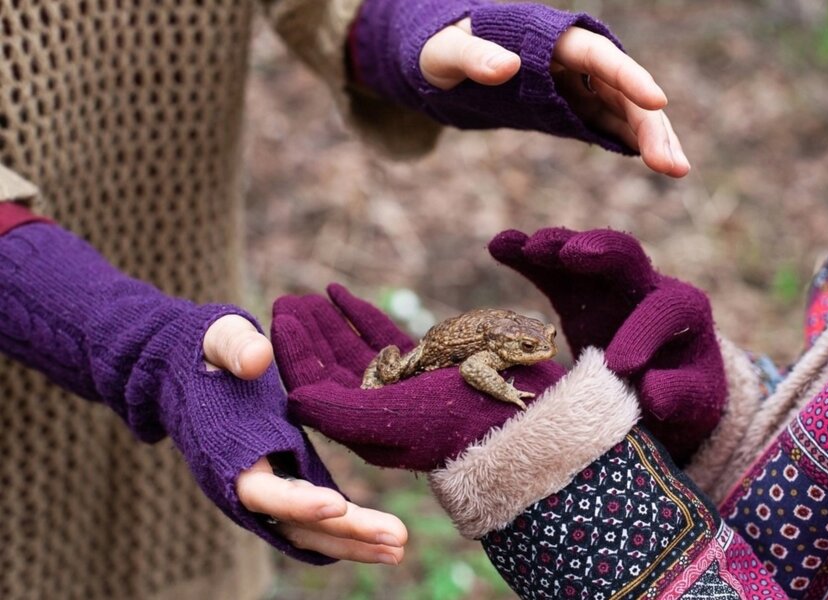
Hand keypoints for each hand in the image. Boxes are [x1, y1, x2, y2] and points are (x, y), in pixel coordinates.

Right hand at [203, 315, 407, 563]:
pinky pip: (316, 521)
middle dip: (347, 533)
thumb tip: (257, 359)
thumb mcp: (218, 339)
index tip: (338, 506)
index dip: (299, 500)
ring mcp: (267, 493)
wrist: (191, 373)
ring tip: (399, 548)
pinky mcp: (287, 486)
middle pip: (297, 524)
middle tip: (397, 541)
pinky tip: (384, 543)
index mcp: (227, 456)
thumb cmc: (206, 353)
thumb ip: (235, 347)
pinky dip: (348, 533)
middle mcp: (245, 486)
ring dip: (355, 542)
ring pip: (310, 532)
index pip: (263, 490)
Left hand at [270, 285, 564, 471]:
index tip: (279, 316)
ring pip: (353, 349)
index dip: (294, 352)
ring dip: (329, 321)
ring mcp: (402, 387)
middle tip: (286, 300)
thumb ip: (337, 411)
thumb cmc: (456, 424)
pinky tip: (340, 293)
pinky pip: (382, 337)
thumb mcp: (389, 420)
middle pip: (330, 365)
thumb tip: (290, 397)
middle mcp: (378, 409)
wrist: (522, 418)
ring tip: (309, 294)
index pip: (315, 386)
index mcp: (363, 428)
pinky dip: (359, 315)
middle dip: (308, 333)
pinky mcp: (424, 366)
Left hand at [420, 19, 689, 177]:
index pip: (598, 57)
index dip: (629, 77)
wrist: (444, 64)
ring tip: (676, 170)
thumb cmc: (440, 51)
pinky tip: (653, 163)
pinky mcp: (572, 109)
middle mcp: (573, 61)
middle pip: (624, 89)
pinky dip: (631, 141)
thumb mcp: (445, 55)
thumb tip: (506, 67)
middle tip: (674, 166)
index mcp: (550, 40)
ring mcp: (576, 86)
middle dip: (653, 125)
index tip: (657, 101)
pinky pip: (609, 124)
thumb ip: (472, 58)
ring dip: (652, 138)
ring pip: (625, 109)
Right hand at [488, 228, 724, 462]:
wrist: (664, 387)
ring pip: (583, 254)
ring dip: (557, 247)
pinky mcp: (576, 293)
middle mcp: (645, 286)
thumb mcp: (693, 401)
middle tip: (572, 256)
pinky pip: (550, 270)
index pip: (664, 311)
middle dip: (601, 252)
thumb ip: (679, 395)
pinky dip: (525, 256)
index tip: (619, 366)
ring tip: (531, 248)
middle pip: (626, 257)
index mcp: (682, 310)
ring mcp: (607, 286)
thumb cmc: (683, 394)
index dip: (642, 334)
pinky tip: (499, 246)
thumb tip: (653, 392)